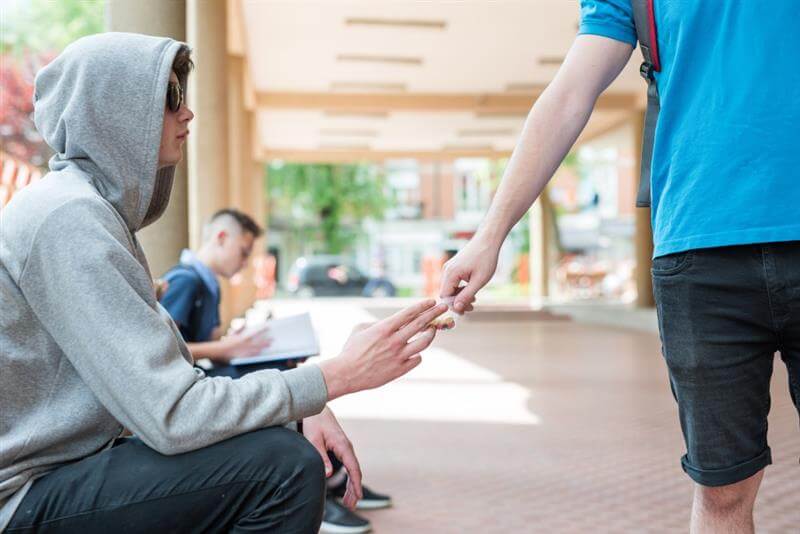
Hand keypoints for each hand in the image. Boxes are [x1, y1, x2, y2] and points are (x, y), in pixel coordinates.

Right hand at [222, 328, 271, 358]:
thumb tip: (245, 323)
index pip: (256, 333)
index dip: (263, 330)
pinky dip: (257, 354)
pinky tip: (262, 353)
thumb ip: (240, 329)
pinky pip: (252, 356)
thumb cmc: (225, 342)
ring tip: (270, 345)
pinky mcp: (243, 357)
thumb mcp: (233, 334)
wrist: (219, 351)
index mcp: (243, 337)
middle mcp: (246, 344)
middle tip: (273, 339)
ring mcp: (245, 351)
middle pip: (258, 342)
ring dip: (263, 347)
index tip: (269, 327)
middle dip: (266, 341)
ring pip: (257, 349)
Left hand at [303, 406, 362, 509]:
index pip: (353, 468)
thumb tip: (329, 473)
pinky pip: (348, 465)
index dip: (356, 483)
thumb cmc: (315, 422)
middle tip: (351, 506)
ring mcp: (345, 448)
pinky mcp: (341, 448)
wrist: (316, 408)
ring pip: (352, 470)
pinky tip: (347, 488)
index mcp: (343, 445)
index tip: (358, 496)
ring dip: (352, 485)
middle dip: (354, 489)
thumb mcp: (314, 439)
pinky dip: (349, 478)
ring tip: (349, 502)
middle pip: (354, 472)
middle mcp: (347, 447)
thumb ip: (321, 456)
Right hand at [319, 299, 446, 399]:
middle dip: (435, 313)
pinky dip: (417, 354)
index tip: (432, 301)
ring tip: (433, 329)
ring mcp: (399, 356)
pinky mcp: (400, 369)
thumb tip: (392, 323)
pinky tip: (414, 352)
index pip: (409, 313)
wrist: (346, 374)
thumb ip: (378, 323)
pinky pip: (417, 359)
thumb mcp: (360, 329)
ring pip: (424, 342)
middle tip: (444, 307)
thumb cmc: (351, 350)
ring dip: (431, 333)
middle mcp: (394, 341)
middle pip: (421, 324)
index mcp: (384, 328)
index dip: (423, 306)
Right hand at [439, 237, 499, 313]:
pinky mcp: (454, 266)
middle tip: (472, 307)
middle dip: (457, 302)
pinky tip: (471, 290)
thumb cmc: (485, 259)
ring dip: (460, 296)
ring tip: (474, 299)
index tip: (466, 311)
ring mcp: (449, 267)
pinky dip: (460, 288)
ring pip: (450, 288)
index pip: (445, 296)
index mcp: (450, 274)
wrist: (488, 240)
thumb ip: (466, 295)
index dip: (454, 306)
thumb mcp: (479, 281)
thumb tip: (457, 309)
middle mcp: (446, 270)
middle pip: (446, 293)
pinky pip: (453, 282)